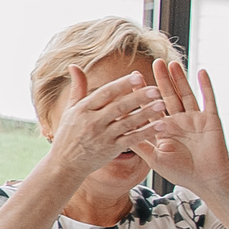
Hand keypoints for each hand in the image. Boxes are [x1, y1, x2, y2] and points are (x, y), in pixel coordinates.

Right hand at [41, 64, 163, 175]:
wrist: (65, 163)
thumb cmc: (69, 133)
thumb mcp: (70, 109)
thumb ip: (77, 87)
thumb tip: (73, 65)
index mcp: (83, 109)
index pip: (105, 93)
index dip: (122, 84)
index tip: (138, 75)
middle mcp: (92, 122)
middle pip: (119, 107)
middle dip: (138, 97)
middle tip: (156, 89)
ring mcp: (102, 137)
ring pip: (127, 123)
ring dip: (146, 114)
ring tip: (162, 104)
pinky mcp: (111, 150)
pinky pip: (132, 140)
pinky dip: (146, 133)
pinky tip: (160, 126)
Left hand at [141, 60, 228, 190]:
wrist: (207, 181)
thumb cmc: (181, 172)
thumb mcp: (155, 158)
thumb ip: (140, 144)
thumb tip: (117, 133)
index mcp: (165, 127)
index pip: (151, 106)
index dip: (143, 93)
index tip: (132, 78)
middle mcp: (179, 120)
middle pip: (168, 95)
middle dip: (161, 80)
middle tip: (154, 62)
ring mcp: (195, 118)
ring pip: (186, 94)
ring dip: (179, 79)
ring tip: (172, 63)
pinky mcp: (210, 120)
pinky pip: (208, 100)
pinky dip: (206, 86)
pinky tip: (201, 72)